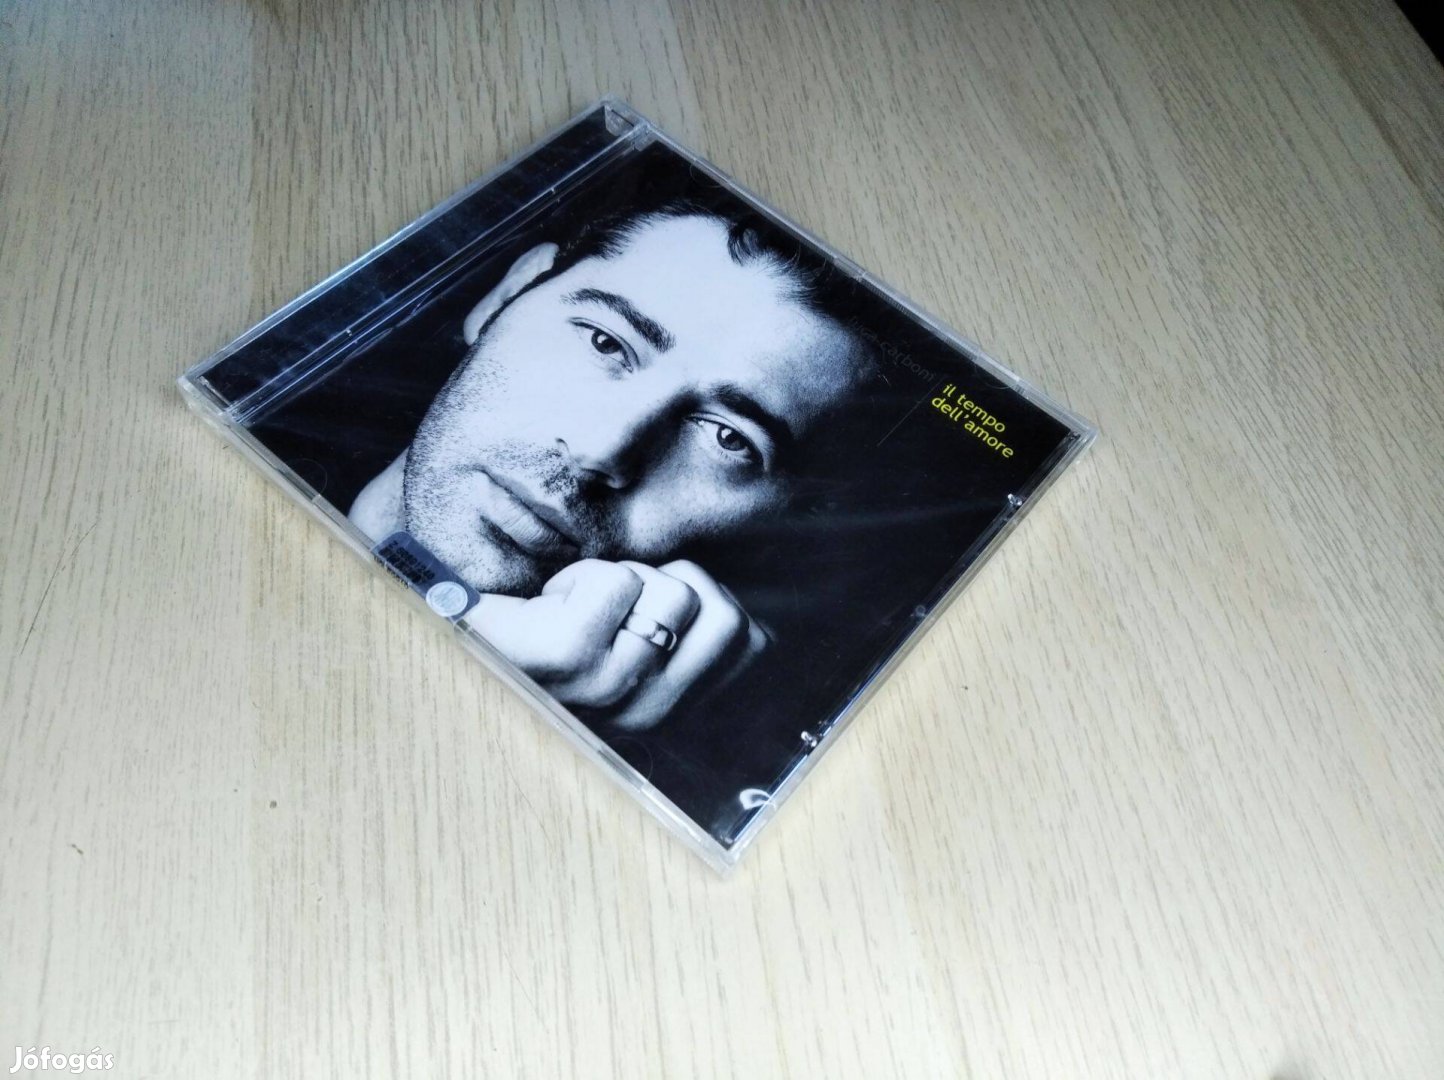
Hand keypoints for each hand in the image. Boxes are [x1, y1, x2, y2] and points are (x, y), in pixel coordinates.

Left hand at [465, 559, 767, 729]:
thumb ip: (691, 632)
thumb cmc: (543, 621)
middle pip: (719, 610)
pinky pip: (620, 583)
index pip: (750, 639)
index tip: (640, 606)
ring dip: (616, 577)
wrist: (456, 625)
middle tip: (602, 604)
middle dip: (663, 580)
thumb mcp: (628, 634)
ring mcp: (605, 689)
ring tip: (569, 605)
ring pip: (672, 591)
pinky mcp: (564, 657)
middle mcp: (642, 712)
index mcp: (666, 707)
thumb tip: (758, 628)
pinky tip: (546, 604)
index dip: (699, 594)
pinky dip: (585, 575)